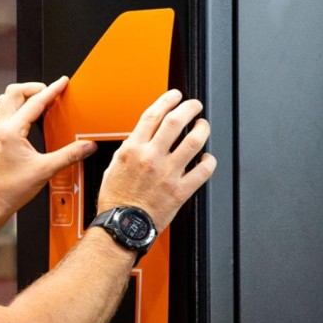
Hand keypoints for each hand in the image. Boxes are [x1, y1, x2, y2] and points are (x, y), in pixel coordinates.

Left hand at [0, 76, 96, 219]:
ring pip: (7, 99)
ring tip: (42, 100)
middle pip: (14, 92)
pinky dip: (21, 107)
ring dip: (25, 95)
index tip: (63, 82)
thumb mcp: (45, 170)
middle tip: (51, 91)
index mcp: (12, 131)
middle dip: (34, 87)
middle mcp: (2, 127)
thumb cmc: (11, 188)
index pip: (35, 102)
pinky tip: (33, 116)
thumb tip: (87, 146)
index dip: (52, 90)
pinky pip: (7, 111)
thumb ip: (69, 155)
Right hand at [95, 89, 216, 231]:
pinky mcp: (180, 190)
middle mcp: (151, 157)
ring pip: (194, 141)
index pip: (153, 115)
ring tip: (203, 126)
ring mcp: (168, 173)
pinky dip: (209, 161)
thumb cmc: (116, 201)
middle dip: (190, 107)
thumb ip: (129, 150)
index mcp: (132, 149)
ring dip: (203, 129)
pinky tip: (207, 159)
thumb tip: (142, 138)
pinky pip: (203, 171)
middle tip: (195, 106)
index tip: (175, 96)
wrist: (122, 226)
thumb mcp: (113, 167)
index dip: (168, 100)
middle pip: (176, 121)